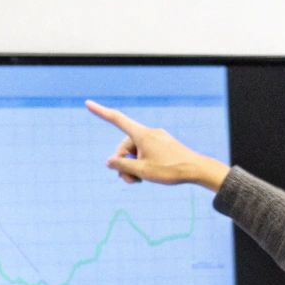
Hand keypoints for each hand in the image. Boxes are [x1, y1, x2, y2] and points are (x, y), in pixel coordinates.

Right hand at [86, 100, 230, 190]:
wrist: (196, 169)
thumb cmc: (170, 170)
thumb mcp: (142, 171)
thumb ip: (123, 166)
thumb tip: (110, 161)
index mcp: (142, 134)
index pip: (117, 119)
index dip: (101, 112)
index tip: (88, 103)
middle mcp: (148, 133)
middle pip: (125, 146)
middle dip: (123, 163)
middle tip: (130, 180)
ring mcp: (156, 138)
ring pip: (135, 152)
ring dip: (133, 166)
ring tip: (140, 180)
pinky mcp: (162, 145)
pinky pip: (146, 152)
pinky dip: (143, 163)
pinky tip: (149, 175)